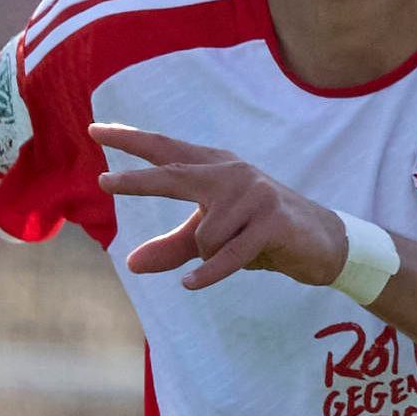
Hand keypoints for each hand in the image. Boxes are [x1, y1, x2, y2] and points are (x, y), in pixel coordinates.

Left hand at [91, 124, 353, 292]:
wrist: (321, 244)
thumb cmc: (261, 236)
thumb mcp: (212, 240)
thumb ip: (172, 248)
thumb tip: (130, 264)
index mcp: (215, 168)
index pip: (166, 151)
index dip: (131, 141)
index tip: (95, 131)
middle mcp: (232, 173)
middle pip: (174, 175)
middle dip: (139, 182)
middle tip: (104, 183)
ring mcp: (254, 193)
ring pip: (202, 237)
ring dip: (210, 258)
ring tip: (240, 253)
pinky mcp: (271, 221)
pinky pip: (225, 254)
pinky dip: (208, 273)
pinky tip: (190, 285)